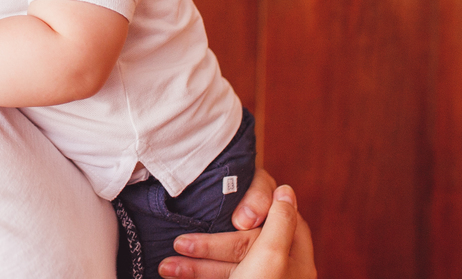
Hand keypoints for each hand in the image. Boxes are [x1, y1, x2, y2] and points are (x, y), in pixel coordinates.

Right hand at [158, 179, 315, 278]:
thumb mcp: (271, 255)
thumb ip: (279, 222)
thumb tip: (286, 191)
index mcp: (296, 262)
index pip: (286, 221)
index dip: (264, 206)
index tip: (237, 202)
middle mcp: (279, 275)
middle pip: (245, 244)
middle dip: (209, 243)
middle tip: (180, 243)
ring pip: (227, 267)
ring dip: (194, 265)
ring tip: (165, 268)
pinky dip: (195, 277)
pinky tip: (173, 275)